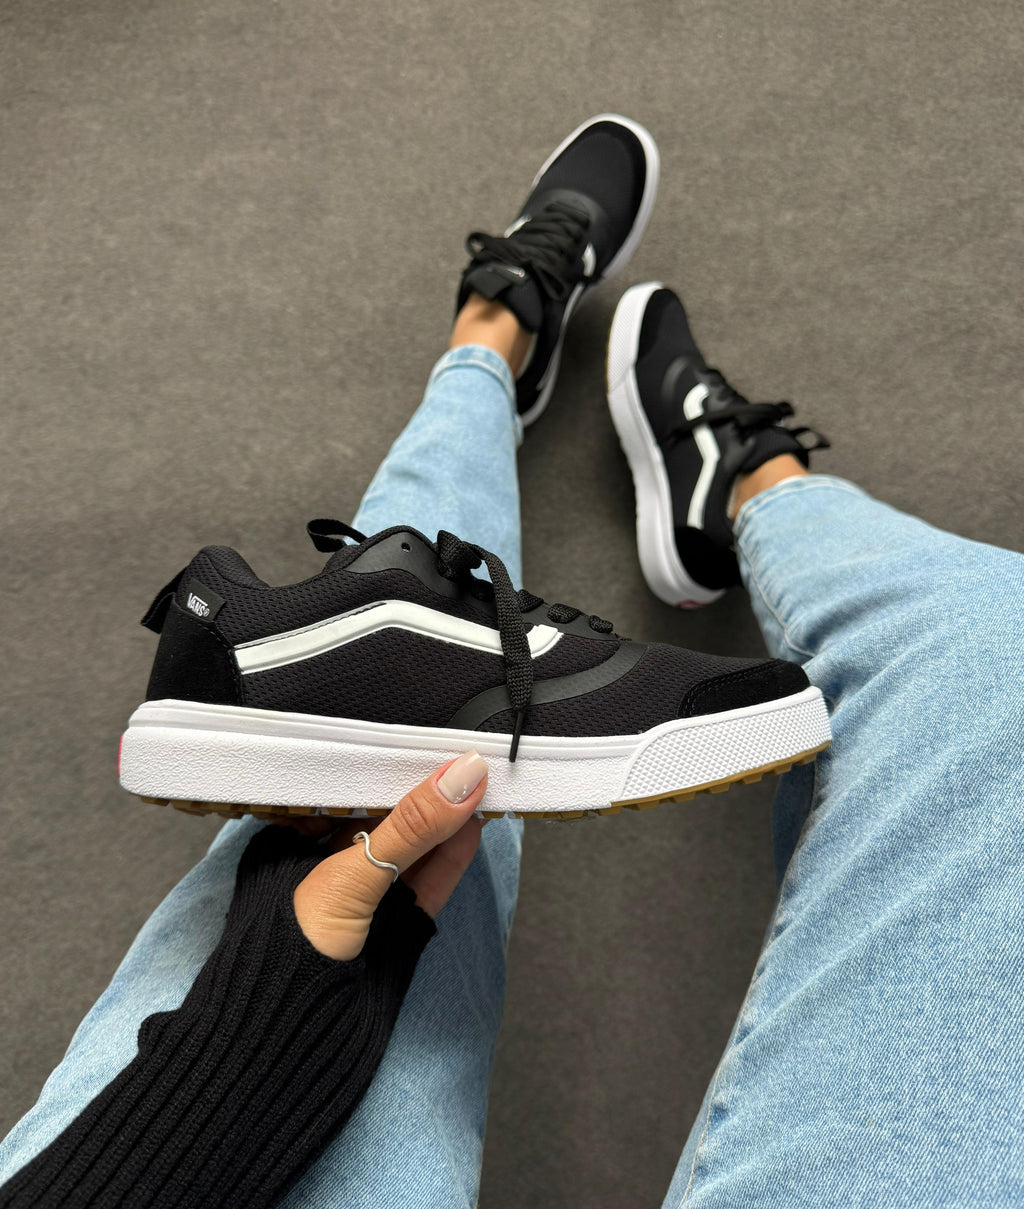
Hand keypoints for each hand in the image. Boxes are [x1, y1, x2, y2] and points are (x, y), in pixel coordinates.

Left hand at [292, 751, 488, 959]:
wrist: (289, 1048)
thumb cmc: (287, 955)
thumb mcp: (348, 879)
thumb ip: (410, 827)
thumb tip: (464, 774)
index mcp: (290, 842)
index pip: (342, 786)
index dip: (383, 760)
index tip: (426, 735)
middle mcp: (326, 865)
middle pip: (384, 815)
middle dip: (423, 789)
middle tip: (466, 756)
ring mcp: (364, 897)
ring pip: (412, 848)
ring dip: (447, 820)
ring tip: (481, 785)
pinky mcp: (393, 925)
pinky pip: (428, 881)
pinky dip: (452, 856)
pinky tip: (474, 829)